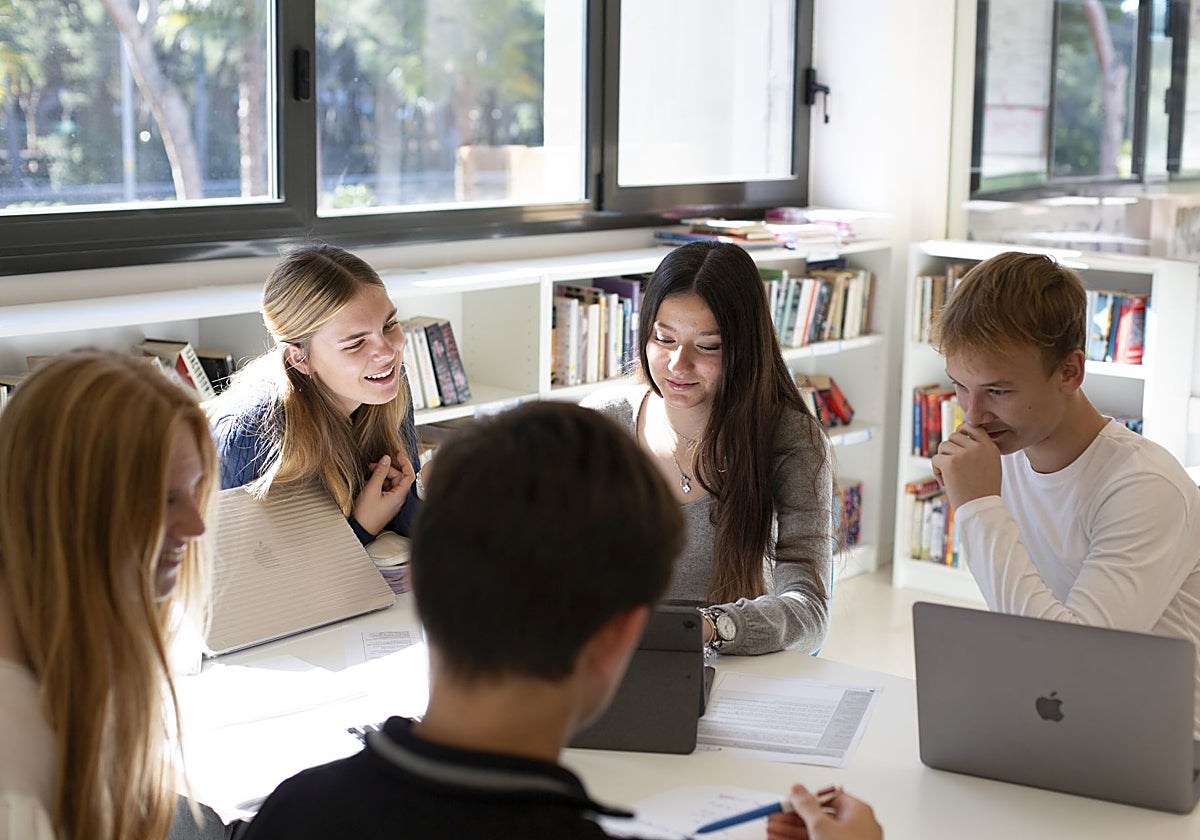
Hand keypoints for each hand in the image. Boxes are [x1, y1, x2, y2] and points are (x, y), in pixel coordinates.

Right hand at [351, 451, 415, 535]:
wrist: (359, 530)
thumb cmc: (366, 514)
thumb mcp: (372, 489)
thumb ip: (380, 472)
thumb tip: (386, 459)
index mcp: (400, 495)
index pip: (409, 474)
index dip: (404, 462)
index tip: (397, 454)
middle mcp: (399, 498)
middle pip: (398, 477)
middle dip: (386, 469)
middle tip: (373, 466)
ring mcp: (392, 501)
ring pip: (391, 482)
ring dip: (381, 476)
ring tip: (369, 474)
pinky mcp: (386, 503)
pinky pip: (386, 489)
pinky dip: (379, 483)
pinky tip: (369, 483)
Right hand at [766, 785, 881, 839]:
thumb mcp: (822, 825)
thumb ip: (806, 805)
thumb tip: (798, 790)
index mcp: (856, 813)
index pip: (828, 798)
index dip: (807, 798)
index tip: (790, 800)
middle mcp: (852, 828)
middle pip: (816, 817)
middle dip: (792, 818)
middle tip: (775, 817)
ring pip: (812, 833)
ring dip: (789, 831)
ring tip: (771, 831)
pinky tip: (779, 839)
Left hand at [929, 421, 1001, 508]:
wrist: (981, 509)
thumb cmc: (984, 491)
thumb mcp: (990, 465)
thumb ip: (979, 450)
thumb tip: (959, 434)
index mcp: (990, 446)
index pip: (972, 427)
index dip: (961, 432)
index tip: (956, 444)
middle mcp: (978, 447)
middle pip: (953, 436)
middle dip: (949, 450)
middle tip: (952, 468)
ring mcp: (964, 454)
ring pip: (943, 447)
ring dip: (942, 460)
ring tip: (950, 476)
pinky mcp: (950, 463)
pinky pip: (935, 458)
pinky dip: (936, 470)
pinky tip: (945, 482)